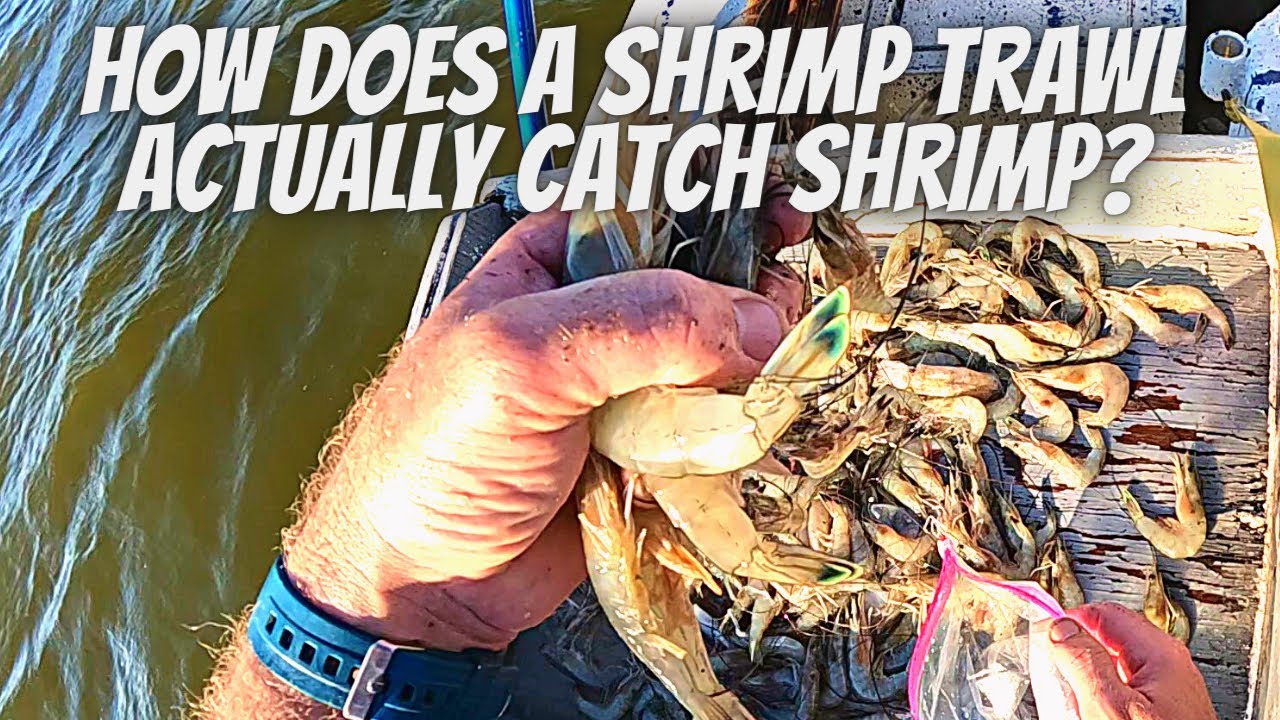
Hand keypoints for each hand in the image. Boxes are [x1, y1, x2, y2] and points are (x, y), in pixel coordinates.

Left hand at [281, 195, 809, 650]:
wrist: (418, 583)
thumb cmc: (431, 453)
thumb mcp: (519, 359)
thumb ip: (638, 325)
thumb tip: (753, 325)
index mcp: (559, 261)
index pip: (659, 211)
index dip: (728, 209)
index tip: (790, 216)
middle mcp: (600, 317)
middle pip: (708, 289)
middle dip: (755, 304)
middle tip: (787, 327)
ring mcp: (629, 389)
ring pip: (724, 365)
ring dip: (754, 379)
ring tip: (770, 392)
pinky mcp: (650, 455)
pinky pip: (718, 434)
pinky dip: (742, 440)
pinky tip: (750, 443)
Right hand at [1032, 602, 1215, 719]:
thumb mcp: (1107, 705)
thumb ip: (1082, 661)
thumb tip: (1060, 629)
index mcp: (1159, 654)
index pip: (1101, 614)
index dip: (1067, 622)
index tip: (1042, 637)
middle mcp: (1166, 669)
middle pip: (1104, 643)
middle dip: (1074, 659)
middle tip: (1056, 682)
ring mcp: (1165, 695)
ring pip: (1108, 673)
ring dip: (1084, 687)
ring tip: (1075, 710)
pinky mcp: (1159, 716)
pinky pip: (1119, 699)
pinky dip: (1098, 705)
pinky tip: (1091, 718)